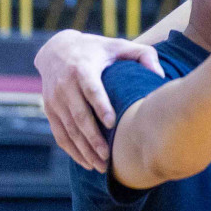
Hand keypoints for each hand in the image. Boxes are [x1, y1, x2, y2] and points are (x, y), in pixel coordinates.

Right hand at [36, 32, 162, 171]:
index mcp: (83, 68)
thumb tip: (161, 75)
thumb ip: (144, 55)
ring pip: (68, 129)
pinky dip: (72, 149)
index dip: (100, 107)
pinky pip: (59, 134)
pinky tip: (87, 162)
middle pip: (78, 115)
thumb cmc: (98, 49)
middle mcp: (64, 85)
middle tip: (109, 156)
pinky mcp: (50, 110)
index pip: (91, 90)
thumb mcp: (120, 45)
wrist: (57, 49)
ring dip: (84, 149)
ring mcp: (54, 99)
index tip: (112, 123)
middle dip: (93, 138)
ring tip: (101, 165)